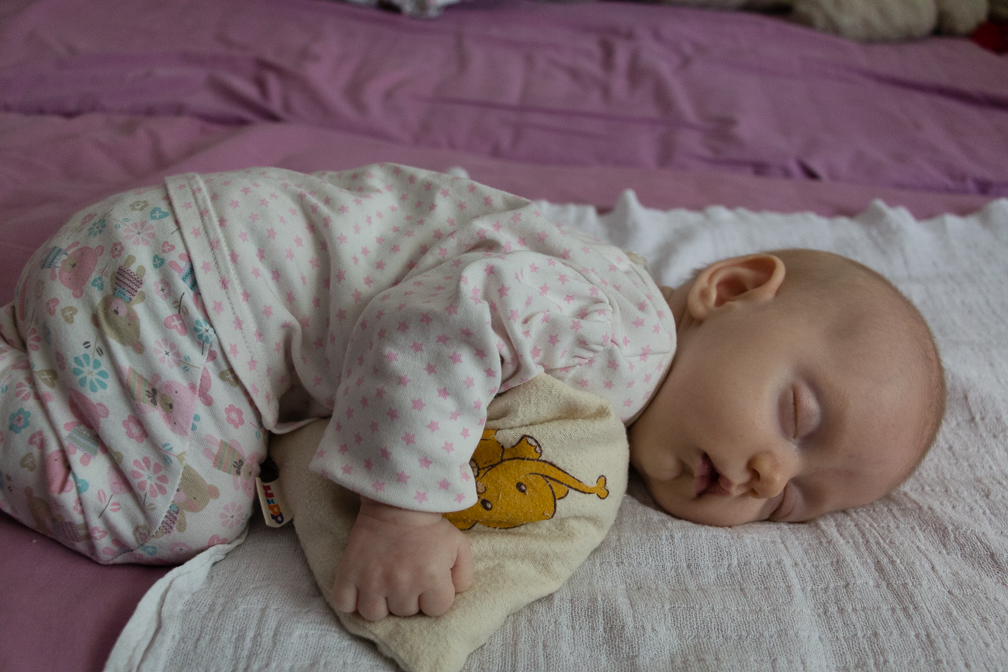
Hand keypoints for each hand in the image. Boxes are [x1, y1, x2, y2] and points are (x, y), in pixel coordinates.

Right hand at [331, 496, 473, 620]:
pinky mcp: (349, 573)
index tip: (429, 580)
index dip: (434, 596)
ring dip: (381, 602)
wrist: (396, 501)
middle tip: (406, 575)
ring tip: (384, 584)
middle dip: (408, 597)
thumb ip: (464, 575)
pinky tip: (362, 587)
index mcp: (431, 577)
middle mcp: (401, 583)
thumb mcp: (458, 545)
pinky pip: (344, 604)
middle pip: (405, 613)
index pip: (437, 610)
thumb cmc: (429, 526)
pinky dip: (351, 600)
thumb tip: (454, 594)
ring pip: (375, 614)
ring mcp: (372, 580)